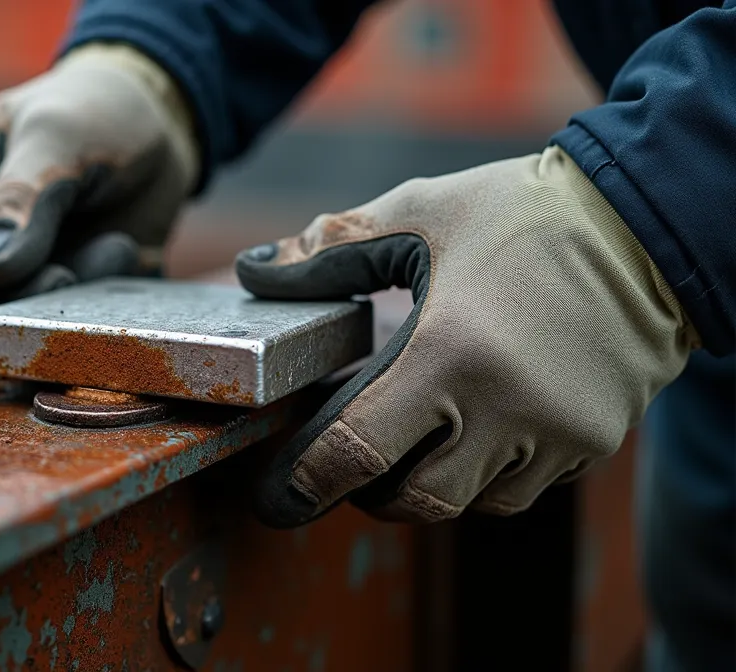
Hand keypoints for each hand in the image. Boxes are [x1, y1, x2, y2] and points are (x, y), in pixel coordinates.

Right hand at [0, 44, 197, 343]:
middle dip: (21, 312)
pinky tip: (125, 252)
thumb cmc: (92, 110)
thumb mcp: (57, 136)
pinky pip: (77, 326)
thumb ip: (21, 198)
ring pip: (28, 326)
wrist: (157, 118)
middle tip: (70, 275)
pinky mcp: (72, 293)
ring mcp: (27, 274)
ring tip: (115, 246)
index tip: (1, 322)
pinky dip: (101, 309)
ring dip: (71, 305)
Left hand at [239, 146, 696, 525]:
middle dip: (367, 493)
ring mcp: (558, 434)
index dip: (304, 486)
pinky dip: (485, 472)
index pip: (357, 452)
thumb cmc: (524, 214)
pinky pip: (522, 486)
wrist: (653, 223)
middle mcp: (507, 408)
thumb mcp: (420, 213)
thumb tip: (256, 268)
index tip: (276, 499)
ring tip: (414, 434)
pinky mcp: (594, 443)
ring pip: (472, 502)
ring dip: (431, 482)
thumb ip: (331, 248)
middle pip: (414, 500)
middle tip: (345, 464)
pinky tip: (473, 426)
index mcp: (450, 352)